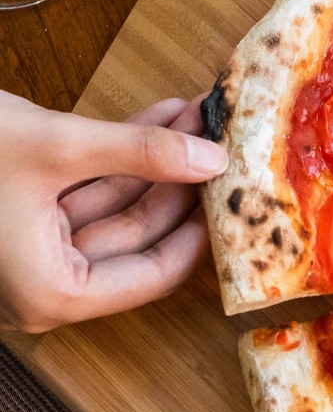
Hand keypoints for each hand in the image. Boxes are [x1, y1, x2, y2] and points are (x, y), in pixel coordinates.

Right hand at [0, 91, 226, 333]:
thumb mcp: (57, 147)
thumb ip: (140, 154)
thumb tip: (213, 159)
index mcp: (52, 294)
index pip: (154, 274)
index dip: (199, 231)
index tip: (232, 195)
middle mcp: (42, 285)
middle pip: (136, 238)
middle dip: (177, 178)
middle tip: (217, 139)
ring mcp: (29, 254)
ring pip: (111, 209)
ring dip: (151, 161)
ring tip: (194, 118)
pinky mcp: (17, 222)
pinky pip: (80, 194)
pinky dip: (114, 159)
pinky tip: (158, 120)